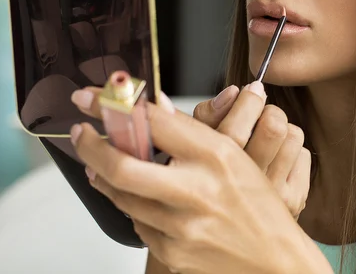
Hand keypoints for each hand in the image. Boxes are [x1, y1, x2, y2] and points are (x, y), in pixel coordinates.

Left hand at [70, 87, 331, 273]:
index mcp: (215, 155)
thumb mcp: (233, 156)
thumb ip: (190, 133)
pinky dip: (130, 204)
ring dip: (104, 175)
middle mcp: (196, 189)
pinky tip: (137, 196)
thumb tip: (154, 108)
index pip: (153, 120)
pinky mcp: (171, 251)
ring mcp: (181, 225)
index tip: (90, 97)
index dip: (114, 104)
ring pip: (120, 195)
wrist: (273, 259)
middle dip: (91, 145)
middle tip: (82, 134)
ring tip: (101, 164)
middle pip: (122, 164)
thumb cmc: (257, 204)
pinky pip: (135, 221)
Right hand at [193, 83, 310, 220]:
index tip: (248, 92)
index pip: (243, 117)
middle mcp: (247, 183)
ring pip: (293, 135)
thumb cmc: (202, 183)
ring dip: (280, 132)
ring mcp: (274, 195)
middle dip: (267, 110)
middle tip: (258, 115)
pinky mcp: (294, 201)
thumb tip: (233, 92)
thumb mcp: (189, 149)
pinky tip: (274, 163)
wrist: (222, 237)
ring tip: (264, 141)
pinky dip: (291, 153)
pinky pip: (304, 155)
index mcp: (215, 168)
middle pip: (274, 123)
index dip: (248, 98)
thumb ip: (207, 117)